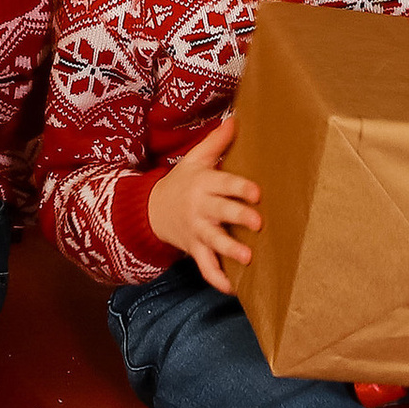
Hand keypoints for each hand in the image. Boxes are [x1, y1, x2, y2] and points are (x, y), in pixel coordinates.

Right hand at [145, 119, 261, 294]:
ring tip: (248, 258)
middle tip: (257, 223)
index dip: (239, 188)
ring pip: (213, 242)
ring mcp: (196, 231)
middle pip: (220, 212)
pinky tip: (234, 289)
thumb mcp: (194, 160)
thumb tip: (235, 118)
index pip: (223, 184)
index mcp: (203, 183)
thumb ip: (215, 142)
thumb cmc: (181, 182)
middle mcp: (200, 208)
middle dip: (238, 217)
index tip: (256, 193)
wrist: (150, 211)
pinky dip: (217, 279)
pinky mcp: (194, 249)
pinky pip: (205, 267)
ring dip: (230, 250)